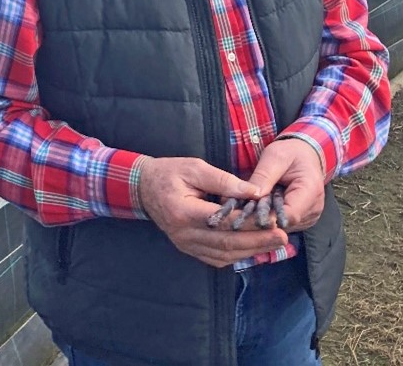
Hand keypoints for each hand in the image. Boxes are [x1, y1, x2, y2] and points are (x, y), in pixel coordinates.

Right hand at [138, 156, 287, 267]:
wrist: (143, 186)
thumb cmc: (168, 172)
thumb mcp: (194, 167)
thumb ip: (223, 180)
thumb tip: (254, 191)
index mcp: (183, 211)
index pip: (222, 221)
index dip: (249, 222)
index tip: (273, 219)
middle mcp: (184, 234)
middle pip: (226, 243)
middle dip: (257, 241)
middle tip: (282, 237)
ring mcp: (184, 244)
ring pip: (223, 254)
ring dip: (251, 251)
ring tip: (275, 244)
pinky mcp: (187, 248)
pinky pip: (215, 258)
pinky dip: (236, 255)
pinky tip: (254, 249)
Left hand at [246, 137, 324, 232]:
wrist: (305, 155)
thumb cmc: (290, 153)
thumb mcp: (275, 156)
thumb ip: (264, 175)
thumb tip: (252, 195)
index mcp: (311, 191)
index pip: (289, 214)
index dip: (266, 215)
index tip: (245, 210)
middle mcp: (314, 209)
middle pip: (285, 223)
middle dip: (262, 216)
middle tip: (242, 207)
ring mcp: (310, 216)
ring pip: (283, 225)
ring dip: (265, 217)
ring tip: (251, 204)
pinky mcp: (303, 219)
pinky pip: (284, 223)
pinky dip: (270, 216)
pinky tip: (260, 206)